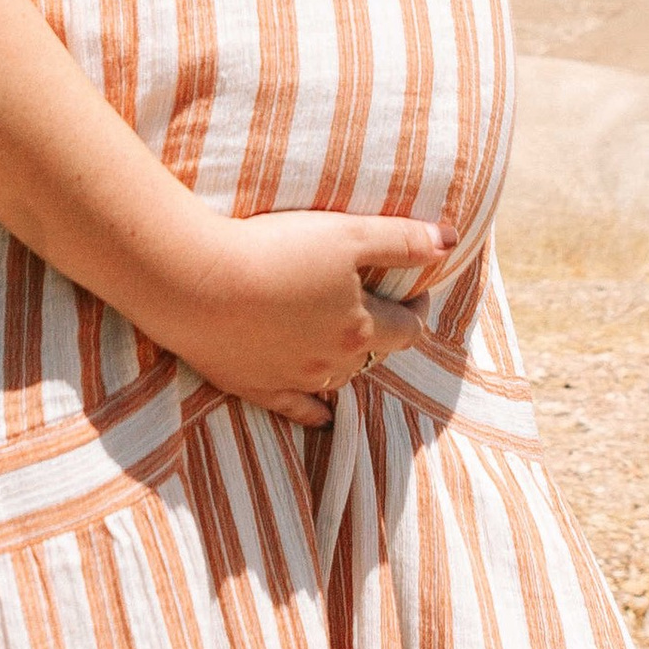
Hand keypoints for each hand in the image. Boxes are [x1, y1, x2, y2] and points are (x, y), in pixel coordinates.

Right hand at [144, 206, 452, 424]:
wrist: (195, 282)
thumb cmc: (273, 250)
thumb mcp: (347, 234)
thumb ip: (402, 240)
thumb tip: (453, 241)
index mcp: (359, 328)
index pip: (408, 329)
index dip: (417, 310)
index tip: (415, 292)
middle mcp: (332, 362)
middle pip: (373, 357)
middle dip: (381, 335)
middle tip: (375, 310)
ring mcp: (293, 380)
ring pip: (337, 381)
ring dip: (347, 365)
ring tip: (344, 345)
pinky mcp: (255, 387)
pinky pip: (296, 410)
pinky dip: (315, 411)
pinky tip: (324, 414)